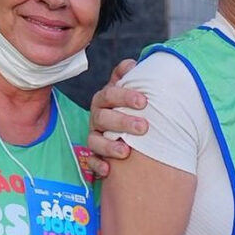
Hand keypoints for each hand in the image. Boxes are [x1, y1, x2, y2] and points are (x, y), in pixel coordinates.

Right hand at [86, 59, 146, 177]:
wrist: (131, 131)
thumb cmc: (132, 107)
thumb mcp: (132, 90)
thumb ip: (130, 77)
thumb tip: (132, 64)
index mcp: (106, 99)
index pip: (110, 93)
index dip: (125, 96)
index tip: (144, 101)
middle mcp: (98, 117)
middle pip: (103, 117)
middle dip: (122, 122)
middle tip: (144, 127)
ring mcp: (95, 136)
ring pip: (94, 140)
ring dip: (109, 146)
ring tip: (126, 152)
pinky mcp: (94, 155)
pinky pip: (90, 161)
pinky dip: (97, 166)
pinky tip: (108, 170)